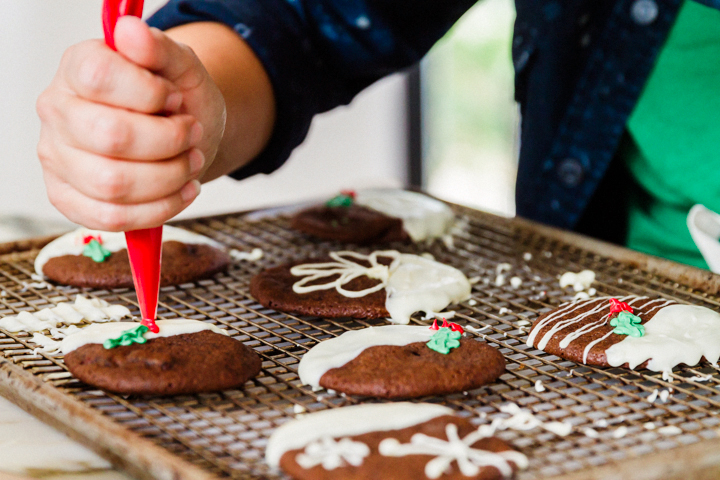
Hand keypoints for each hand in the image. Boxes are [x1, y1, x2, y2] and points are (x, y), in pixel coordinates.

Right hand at [37, 16, 225, 230]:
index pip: (100, 77)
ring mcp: (58, 159)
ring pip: (113, 184)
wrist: (183, 135)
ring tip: (190, 162)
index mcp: (78, 67)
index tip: (176, 99)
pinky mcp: (69, 198)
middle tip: (192, 134)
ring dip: (169, 177)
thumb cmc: (177, 100)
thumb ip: (160, 48)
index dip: (151, 93)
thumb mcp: (182, 66)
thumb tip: (131, 32)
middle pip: (110, 137)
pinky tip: (183, 190)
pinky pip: (111, 218)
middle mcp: (58, 111)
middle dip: (169, 141)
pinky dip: (159, 209)